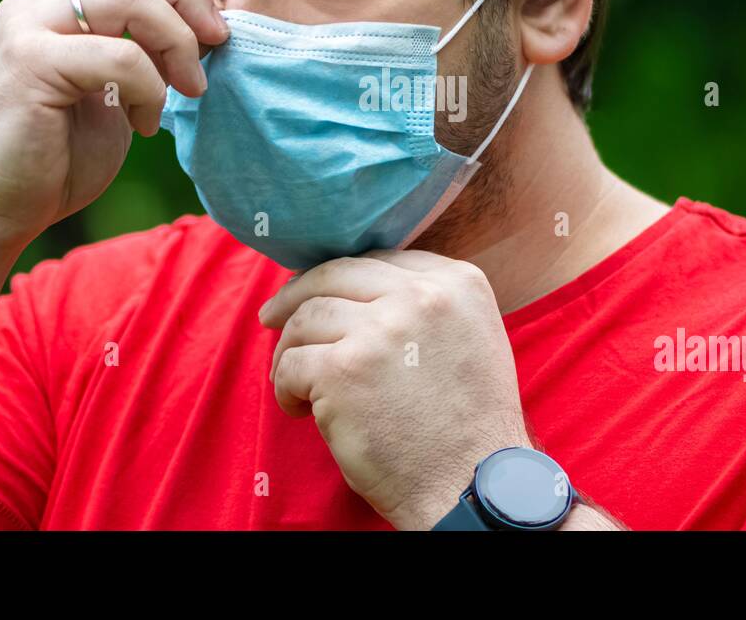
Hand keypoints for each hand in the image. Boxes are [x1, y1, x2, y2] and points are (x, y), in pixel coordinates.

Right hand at [0, 0, 227, 249]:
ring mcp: (26, 29)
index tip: (216, 29)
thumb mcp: (109, 95)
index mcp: (50, 7)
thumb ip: (138, 56)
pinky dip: (150, 88)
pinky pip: (120, 55)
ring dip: (177, 43)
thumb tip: (200, 32)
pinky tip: (145, 125)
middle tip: (219, 43)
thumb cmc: (53, 161)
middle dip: (189, 0)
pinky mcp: (29, 63)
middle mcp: (33, 6)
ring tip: (189, 90)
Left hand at [259, 250, 531, 529]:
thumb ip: (431, 307)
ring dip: (291, 351)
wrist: (471, 486)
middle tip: (272, 316)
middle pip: (336, 274)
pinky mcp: (343, 370)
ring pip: (306, 318)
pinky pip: (291, 364)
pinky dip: (285, 387)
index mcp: (457, 284)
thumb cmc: (469, 426)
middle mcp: (421, 296)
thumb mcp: (473, 339)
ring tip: (298, 384)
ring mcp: (379, 330)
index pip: (381, 260)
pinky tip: (300, 410)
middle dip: (295, 294)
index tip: (321, 294)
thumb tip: (364, 291)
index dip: (343, 279)